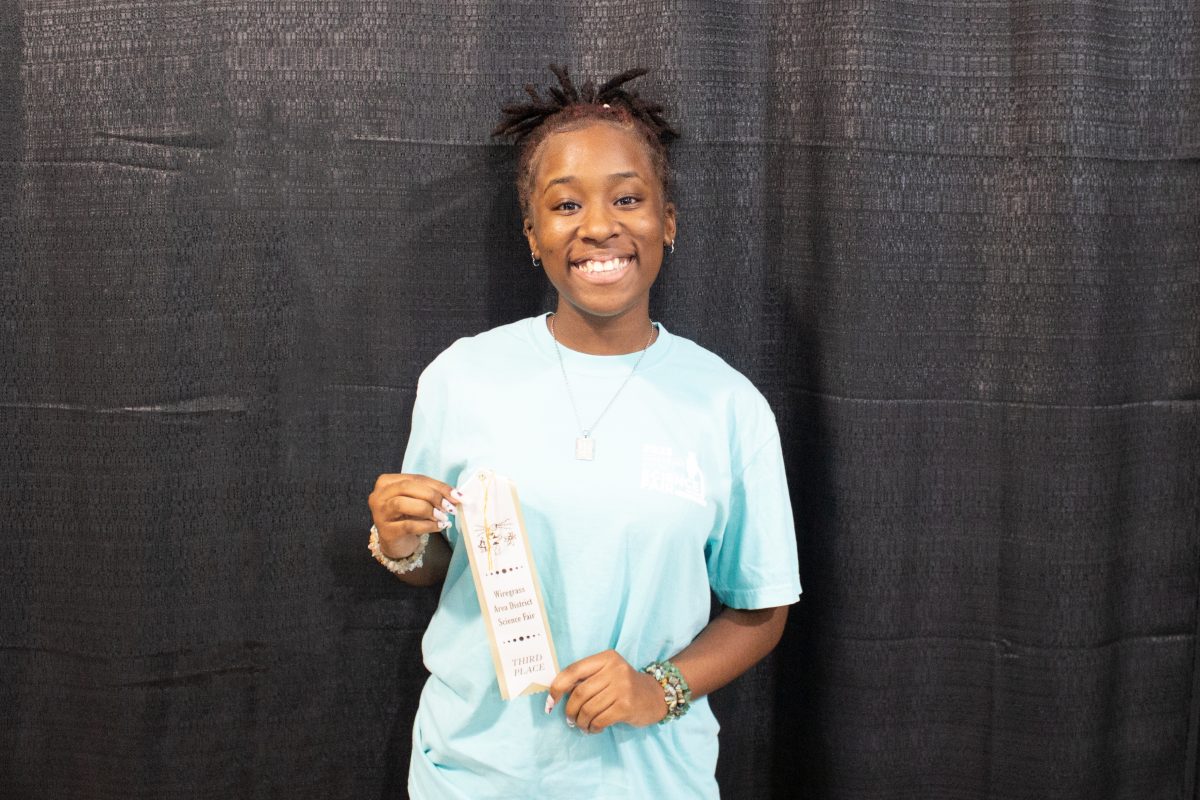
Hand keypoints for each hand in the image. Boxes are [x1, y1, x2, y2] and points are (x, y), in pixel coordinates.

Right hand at [367, 473, 459, 558]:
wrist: (397, 542)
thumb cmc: (408, 516)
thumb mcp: (418, 500)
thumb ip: (433, 494)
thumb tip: (456, 495)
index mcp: (387, 482)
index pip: (416, 478)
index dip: (438, 486)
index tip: (456, 495)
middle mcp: (379, 495)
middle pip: (407, 487)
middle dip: (432, 495)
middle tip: (449, 506)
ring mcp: (380, 514)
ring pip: (402, 504)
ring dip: (427, 509)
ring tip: (442, 516)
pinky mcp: (386, 532)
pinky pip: (408, 525)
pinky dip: (427, 525)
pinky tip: (438, 526)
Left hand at [547, 649, 666, 732]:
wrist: (655, 696)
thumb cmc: (624, 686)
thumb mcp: (607, 674)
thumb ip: (587, 678)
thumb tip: (557, 693)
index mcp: (606, 658)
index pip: (574, 670)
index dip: (557, 687)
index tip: (550, 702)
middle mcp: (614, 669)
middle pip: (579, 693)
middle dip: (570, 710)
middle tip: (570, 719)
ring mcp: (622, 687)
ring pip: (588, 709)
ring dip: (581, 722)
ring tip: (582, 726)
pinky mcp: (626, 705)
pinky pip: (600, 720)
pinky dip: (593, 727)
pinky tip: (594, 728)